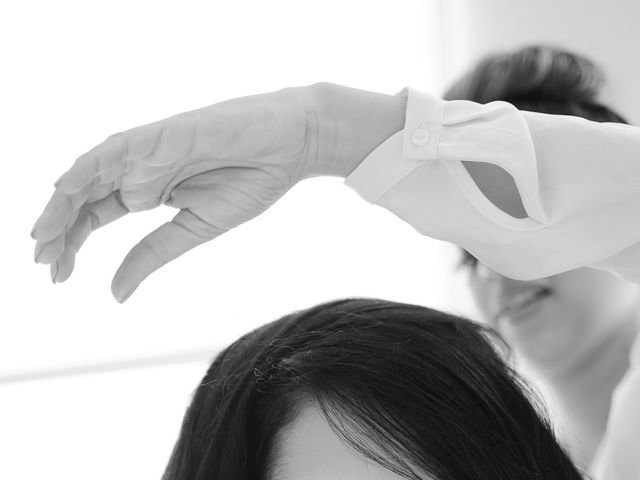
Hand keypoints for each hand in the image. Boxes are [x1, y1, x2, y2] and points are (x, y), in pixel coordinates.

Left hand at [31, 84, 326, 301]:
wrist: (291, 145)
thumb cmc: (252, 181)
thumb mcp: (195, 230)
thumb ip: (153, 254)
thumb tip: (115, 293)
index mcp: (149, 191)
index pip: (95, 216)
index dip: (72, 243)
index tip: (57, 275)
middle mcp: (140, 170)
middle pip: (83, 198)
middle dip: (59, 231)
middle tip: (46, 264)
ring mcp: (147, 151)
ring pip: (90, 174)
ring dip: (63, 205)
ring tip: (45, 239)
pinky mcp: (161, 134)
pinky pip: (115, 150)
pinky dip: (87, 168)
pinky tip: (65, 192)